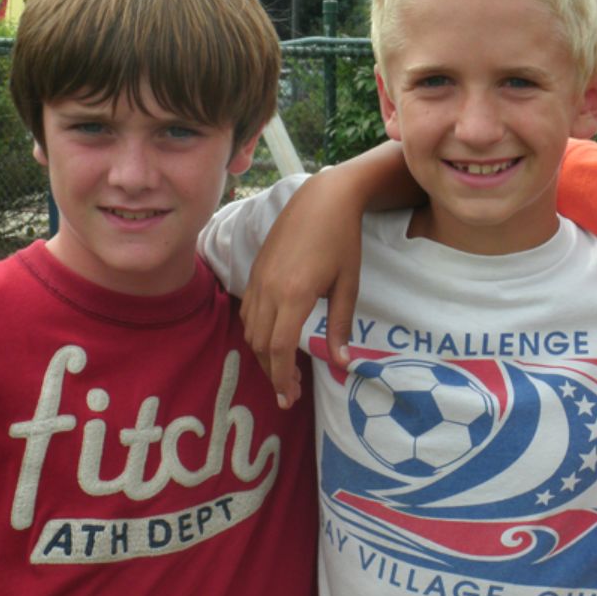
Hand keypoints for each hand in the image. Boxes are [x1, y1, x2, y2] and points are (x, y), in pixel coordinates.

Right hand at [241, 169, 362, 408]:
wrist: (323, 199)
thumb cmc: (342, 240)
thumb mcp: (348, 285)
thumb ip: (341, 325)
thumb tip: (341, 364)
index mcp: (295, 294)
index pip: (280, 348)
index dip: (282, 377)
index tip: (291, 397)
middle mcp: (269, 289)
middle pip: (261, 345)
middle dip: (274, 373)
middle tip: (291, 393)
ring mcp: (258, 279)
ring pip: (250, 330)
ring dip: (264, 355)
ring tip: (285, 370)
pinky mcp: (255, 271)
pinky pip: (248, 312)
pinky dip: (256, 333)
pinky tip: (274, 341)